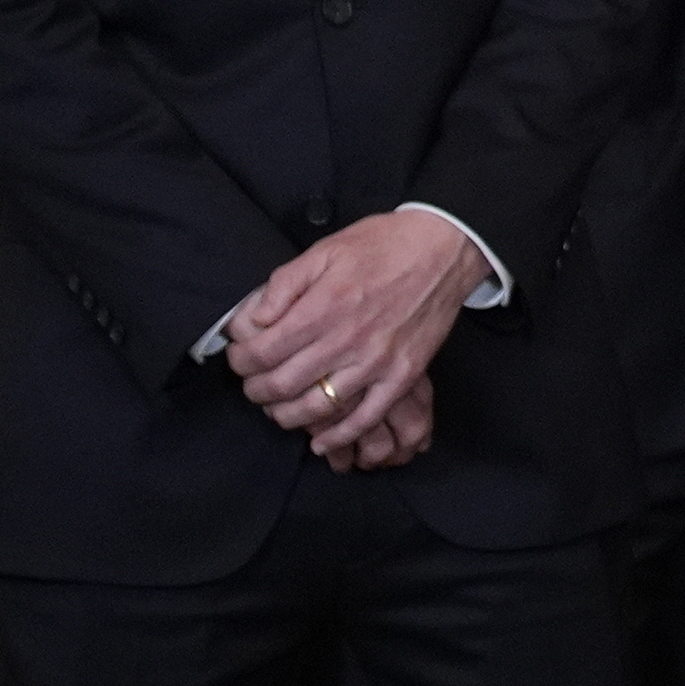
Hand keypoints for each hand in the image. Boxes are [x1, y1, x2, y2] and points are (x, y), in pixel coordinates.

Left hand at [227, 207, 482, 467]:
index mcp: (322, 307)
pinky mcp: (403, 375)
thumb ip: (282, 285)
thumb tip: (252, 320)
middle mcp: (346, 340)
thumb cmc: (384, 245)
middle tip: (253, 384)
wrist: (444, 248)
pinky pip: (366, 418)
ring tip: (278, 408)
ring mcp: (376, 362)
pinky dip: (339, 436)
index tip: (239, 357)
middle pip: (281, 385)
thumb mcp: (324, 250)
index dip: (240, 360)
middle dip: (256, 390)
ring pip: (316, 408)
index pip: (261, 353)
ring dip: (286, 416)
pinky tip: (321, 441)